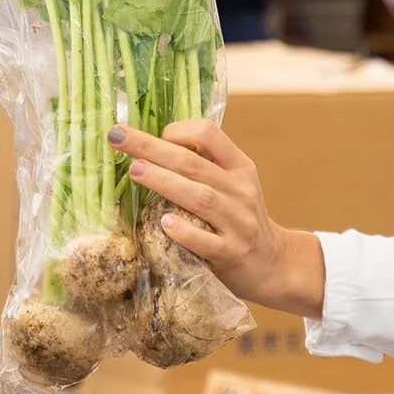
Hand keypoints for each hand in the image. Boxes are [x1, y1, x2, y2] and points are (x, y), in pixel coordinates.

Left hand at [107, 118, 324, 316]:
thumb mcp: (233, 184)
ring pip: (201, 198)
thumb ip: (205, 166)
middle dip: (153, 148)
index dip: (180, 130)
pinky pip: (207, 242)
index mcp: (240, 167)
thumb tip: (153, 144)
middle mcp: (241, 190)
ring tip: (135, 171)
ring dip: (165, 182)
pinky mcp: (231, 253)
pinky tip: (165, 223)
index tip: (155, 135)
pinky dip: (185, 232)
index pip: (210, 135)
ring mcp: (238, 223)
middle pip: (193, 163)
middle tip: (120, 138)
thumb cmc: (239, 218)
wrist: (273, 263)